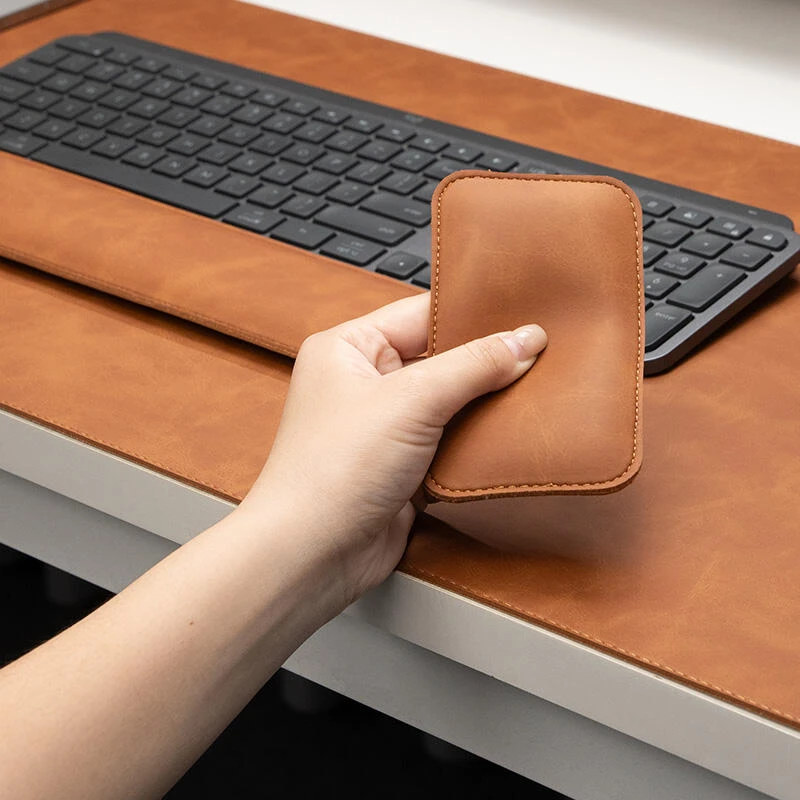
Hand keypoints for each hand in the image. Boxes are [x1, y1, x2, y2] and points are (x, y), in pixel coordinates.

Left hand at [238, 292, 545, 606]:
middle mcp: (363, 383)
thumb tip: (524, 340)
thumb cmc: (332, 471)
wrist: (313, 555)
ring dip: (484, 406)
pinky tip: (510, 436)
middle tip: (542, 356)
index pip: (422, 314)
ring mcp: (383, 427)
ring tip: (536, 393)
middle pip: (440, 359)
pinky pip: (449, 443)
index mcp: (348, 348)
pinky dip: (476, 443)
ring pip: (449, 404)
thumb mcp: (410, 401)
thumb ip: (473, 366)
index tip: (527, 317)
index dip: (474, 315)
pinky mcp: (401, 466)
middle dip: (486, 363)